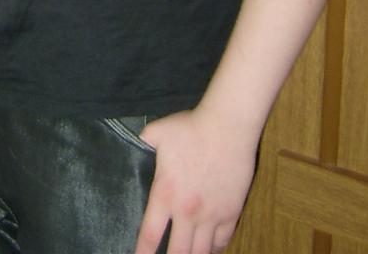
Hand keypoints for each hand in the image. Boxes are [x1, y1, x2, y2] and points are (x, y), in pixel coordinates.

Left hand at [135, 108, 257, 253]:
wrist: (227, 127)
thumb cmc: (191, 128)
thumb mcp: (158, 131)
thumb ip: (145, 140)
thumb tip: (137, 140)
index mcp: (166, 195)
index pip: (150, 235)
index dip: (143, 253)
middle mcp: (187, 212)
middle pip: (177, 252)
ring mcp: (211, 215)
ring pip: (201, 252)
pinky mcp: (231, 212)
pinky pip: (222, 241)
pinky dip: (215, 249)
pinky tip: (209, 250)